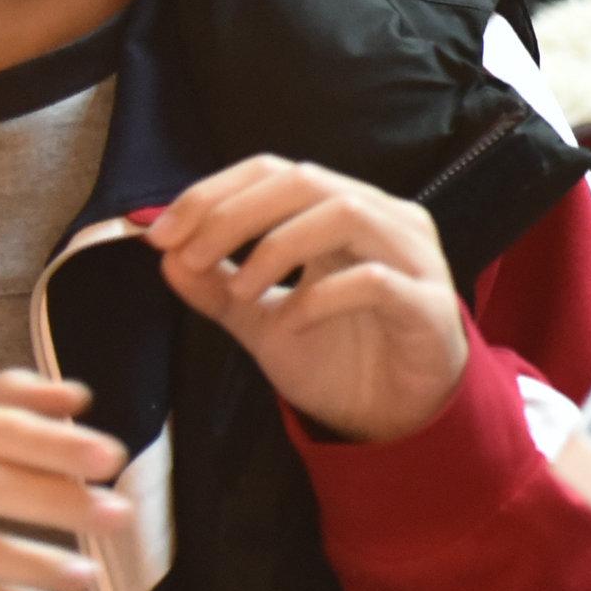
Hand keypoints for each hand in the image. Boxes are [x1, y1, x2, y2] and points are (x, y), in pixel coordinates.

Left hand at [145, 156, 469, 443]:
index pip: (274, 171)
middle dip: (234, 214)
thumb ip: (217, 288)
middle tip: (189, 256)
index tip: (161, 235)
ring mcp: (413, 258)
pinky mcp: (429, 304)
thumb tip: (164, 255)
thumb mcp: (261, 322)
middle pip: (304, 180)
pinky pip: (375, 280)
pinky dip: (320, 297)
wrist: (397, 419)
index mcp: (343, 211)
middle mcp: (384, 219)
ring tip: (240, 291)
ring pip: (345, 213)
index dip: (213, 193)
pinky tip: (291, 323)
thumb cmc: (340, 359)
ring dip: (276, 246)